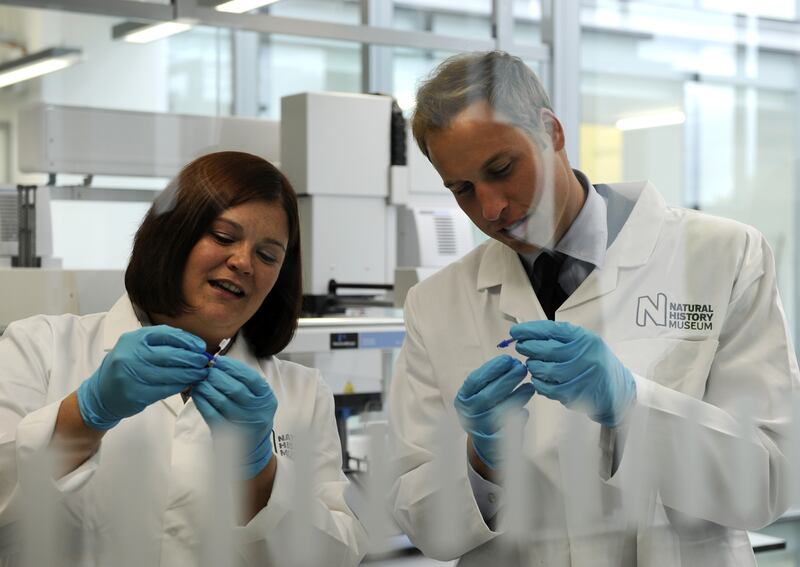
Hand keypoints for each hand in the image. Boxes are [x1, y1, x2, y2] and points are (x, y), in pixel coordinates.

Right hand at [77, 325, 208, 429]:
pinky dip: (180, 386)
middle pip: (171, 355)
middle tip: (204, 361)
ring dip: (190, 374)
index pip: (166, 335)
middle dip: (192, 358)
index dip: (187, 340)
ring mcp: (132, 375)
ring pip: (170, 374)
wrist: (101, 393)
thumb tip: (195, 347)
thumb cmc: (126, 367)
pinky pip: (165, 389)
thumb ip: (162, 344)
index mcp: (134, 339)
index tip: (200, 346)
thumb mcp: (137, 347)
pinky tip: (188, 384)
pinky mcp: (136, 393)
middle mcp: (131, 354)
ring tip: (201, 373)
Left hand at [191, 356, 277, 478]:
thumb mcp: (259, 399)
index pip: (250, 378)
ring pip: (221, 401)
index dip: (232, 367)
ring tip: (200, 380)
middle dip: (217, 376)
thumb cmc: (253, 416)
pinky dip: (202, 402)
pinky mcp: (227, 433)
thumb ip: (245, 382)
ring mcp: (243, 424)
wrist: (253, 448)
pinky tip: (197, 393)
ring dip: (207, 387)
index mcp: (267, 399)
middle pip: (235, 389)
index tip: (219, 361)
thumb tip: (220, 364)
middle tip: (207, 370)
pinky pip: (211, 414)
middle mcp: (257, 411)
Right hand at [454, 355, 534, 469]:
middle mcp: (469, 414)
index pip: (475, 380)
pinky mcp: (496, 441)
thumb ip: (490, 381)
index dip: (492, 368)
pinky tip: (525, 409)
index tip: (508, 359)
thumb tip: (512, 364)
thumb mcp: (478, 395)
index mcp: (463, 399)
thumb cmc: (484, 412)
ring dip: (517, 396)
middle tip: (521, 368)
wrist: (485, 445)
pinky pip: (510, 426)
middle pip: (488, 395)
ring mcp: (482, 428)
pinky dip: (519, 416)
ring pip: (501, 411)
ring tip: (529, 386)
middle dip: (507, 379)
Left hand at [510, 321, 635, 426]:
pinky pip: (549, 389)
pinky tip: (539, 380)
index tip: (515, 331)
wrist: (619, 390)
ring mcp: (582, 375)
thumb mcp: (584, 343)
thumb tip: (527, 334)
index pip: (552, 330)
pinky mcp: (578, 393)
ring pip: (546, 370)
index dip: (530, 330)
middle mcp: (586, 355)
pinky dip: (539, 384)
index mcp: (585, 338)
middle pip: (547, 349)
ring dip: (533, 367)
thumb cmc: (595, 363)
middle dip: (528, 348)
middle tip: (521, 348)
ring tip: (532, 365)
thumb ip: (560, 338)